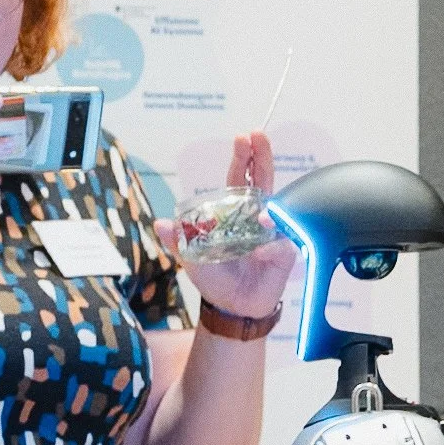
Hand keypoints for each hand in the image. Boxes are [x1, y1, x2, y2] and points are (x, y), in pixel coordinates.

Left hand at [157, 131, 296, 320]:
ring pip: (278, 210)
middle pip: (263, 180)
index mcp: (236, 211)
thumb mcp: (191, 257)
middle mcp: (257, 216)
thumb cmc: (215, 278)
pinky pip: (280, 246)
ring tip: (261, 214)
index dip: (243, 158)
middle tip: (258, 137)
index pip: (240, 178)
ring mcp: (273, 233)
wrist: (231, 307)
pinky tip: (261, 254)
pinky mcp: (284, 254)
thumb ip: (178, 240)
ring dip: (270, 206)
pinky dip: (270, 248)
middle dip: (262, 157)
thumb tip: (160, 224)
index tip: (243, 138)